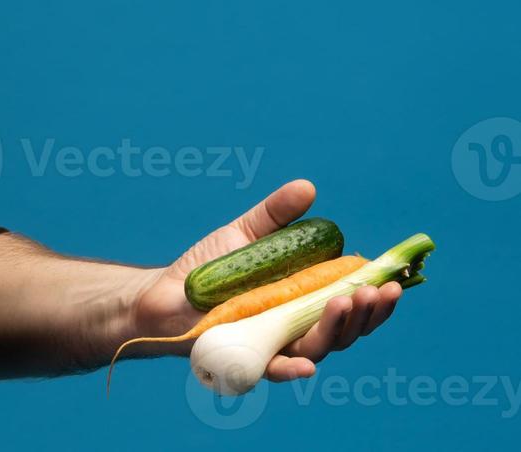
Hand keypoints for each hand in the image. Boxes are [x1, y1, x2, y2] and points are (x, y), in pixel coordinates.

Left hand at [132, 179, 401, 381]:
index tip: (394, 279)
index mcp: (305, 300)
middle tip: (375, 291)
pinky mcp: (248, 358)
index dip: (376, 295)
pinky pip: (274, 370)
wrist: (165, 293)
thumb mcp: (245, 232)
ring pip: (318, 347)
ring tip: (345, 303)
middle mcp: (297, 327)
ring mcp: (275, 345)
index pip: (351, 303)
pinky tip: (307, 365)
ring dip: (337, 330)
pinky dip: (292, 370)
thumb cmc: (209, 268)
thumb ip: (275, 214)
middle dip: (366, 313)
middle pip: (345, 329)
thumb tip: (308, 187)